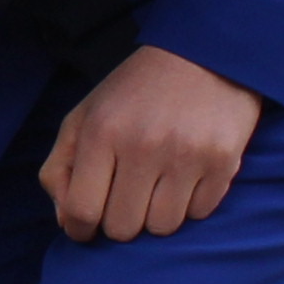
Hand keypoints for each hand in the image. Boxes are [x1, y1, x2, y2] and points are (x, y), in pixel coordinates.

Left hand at [38, 45, 259, 242]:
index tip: (87, 226)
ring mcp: (186, 154)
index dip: (80, 229)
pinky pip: (199, 213)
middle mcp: (143, 144)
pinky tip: (187, 175)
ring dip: (156, 215)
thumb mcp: (85, 116)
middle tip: (127, 197)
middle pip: (122, 228)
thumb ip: (61, 168)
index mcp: (102, 131)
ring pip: (162, 227)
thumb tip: (67, 223)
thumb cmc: (135, 92)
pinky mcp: (222, 161)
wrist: (204, 54)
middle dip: (120, 221)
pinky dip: (190, 204)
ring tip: (159, 184)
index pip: (82, 210)